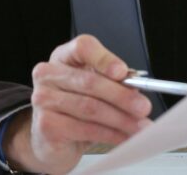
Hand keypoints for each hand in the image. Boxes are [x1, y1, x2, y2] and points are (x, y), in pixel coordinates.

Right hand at [4, 34, 152, 173]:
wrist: (51, 139)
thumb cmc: (74, 108)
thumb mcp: (94, 89)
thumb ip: (112, 82)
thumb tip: (136, 86)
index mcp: (63, 57)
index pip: (83, 47)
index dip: (104, 59)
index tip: (123, 72)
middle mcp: (48, 74)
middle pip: (90, 81)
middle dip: (122, 96)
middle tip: (143, 107)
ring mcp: (43, 99)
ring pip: (90, 107)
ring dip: (120, 119)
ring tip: (139, 126)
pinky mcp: (46, 125)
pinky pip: (85, 129)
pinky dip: (110, 134)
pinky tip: (123, 136)